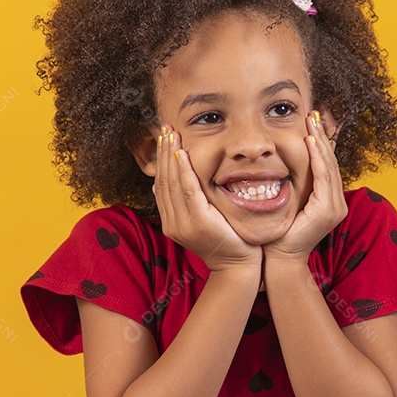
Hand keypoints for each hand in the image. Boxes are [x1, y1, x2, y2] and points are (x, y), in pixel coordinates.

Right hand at [152, 126, 262, 271]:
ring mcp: (183, 224)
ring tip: (172, 134)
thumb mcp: (200, 222)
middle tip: (166, 128)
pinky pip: (188, 190)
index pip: (161, 185)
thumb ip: (184, 206)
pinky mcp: (199, 222)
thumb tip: (159, 188)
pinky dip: (183, 171)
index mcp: (171, 223)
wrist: (237, 267)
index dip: (161, 160)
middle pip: (163, 180)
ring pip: (172, 182)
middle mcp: (172, 223)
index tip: (164, 139)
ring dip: (171, 156)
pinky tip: (182, 155)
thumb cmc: (226, 243)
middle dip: (163, 152)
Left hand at [262, 111, 347, 263]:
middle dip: (322, 136)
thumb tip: (283, 162)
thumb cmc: (278, 234)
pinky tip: (311, 142)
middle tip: (313, 113)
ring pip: (328, 166)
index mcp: (328, 201)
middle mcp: (336, 203)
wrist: (279, 259)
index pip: (326, 166)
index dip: (320, 142)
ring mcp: (335, 207)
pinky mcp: (328, 210)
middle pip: (330, 162)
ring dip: (320, 142)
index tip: (310, 122)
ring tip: (311, 122)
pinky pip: (324, 177)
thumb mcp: (287, 203)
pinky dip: (318, 158)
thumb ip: (293, 185)